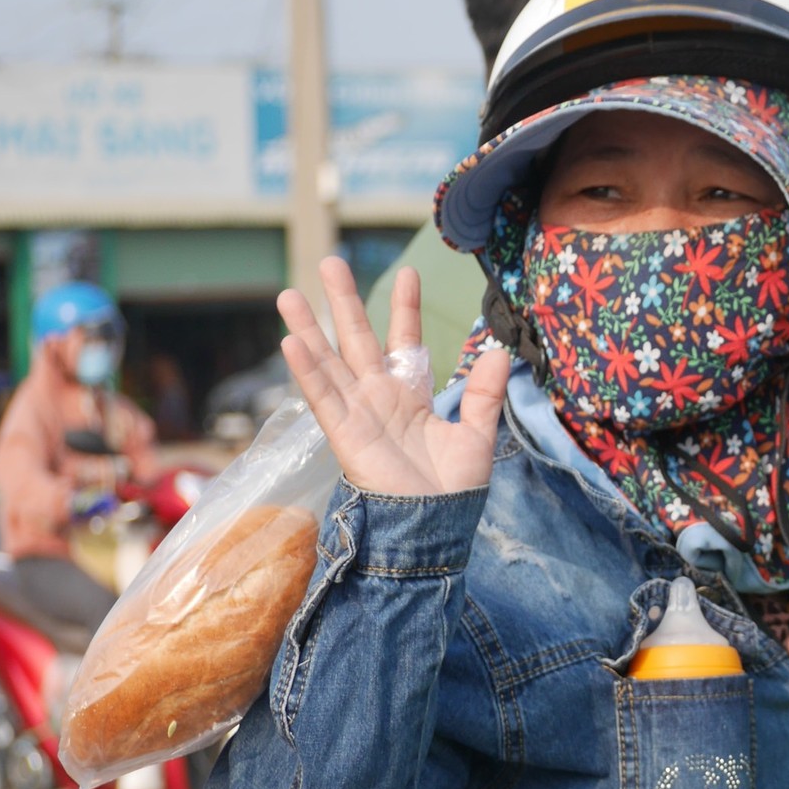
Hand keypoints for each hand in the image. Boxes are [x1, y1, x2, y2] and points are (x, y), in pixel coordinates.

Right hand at [278, 257, 510, 496]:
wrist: (434, 525)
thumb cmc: (453, 487)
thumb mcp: (478, 434)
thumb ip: (485, 393)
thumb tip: (500, 350)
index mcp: (410, 395)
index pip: (404, 340)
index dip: (405, 309)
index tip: (408, 274)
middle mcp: (378, 397)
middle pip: (357, 340)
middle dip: (344, 303)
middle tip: (331, 263)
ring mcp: (357, 413)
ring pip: (328, 363)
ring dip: (309, 329)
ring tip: (288, 294)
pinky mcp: (343, 434)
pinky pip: (322, 398)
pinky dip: (307, 372)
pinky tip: (291, 343)